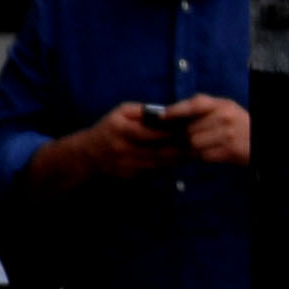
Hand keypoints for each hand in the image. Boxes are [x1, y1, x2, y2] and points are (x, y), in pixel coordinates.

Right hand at [52, 100, 188, 184]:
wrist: (88, 155)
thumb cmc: (110, 128)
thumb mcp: (121, 113)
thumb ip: (143, 111)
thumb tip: (167, 113)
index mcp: (121, 129)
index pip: (152, 132)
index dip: (172, 132)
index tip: (190, 129)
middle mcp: (123, 149)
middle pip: (159, 151)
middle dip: (181, 148)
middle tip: (200, 143)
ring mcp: (127, 165)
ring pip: (160, 164)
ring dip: (179, 159)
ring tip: (196, 151)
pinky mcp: (131, 176)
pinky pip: (155, 171)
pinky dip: (169, 166)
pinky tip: (181, 160)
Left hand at [173, 94, 253, 166]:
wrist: (260, 141)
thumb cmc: (240, 126)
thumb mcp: (227, 109)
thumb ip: (204, 108)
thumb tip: (172, 115)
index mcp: (222, 105)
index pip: (194, 104)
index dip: (175, 110)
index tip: (161, 116)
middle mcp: (225, 118)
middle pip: (189, 129)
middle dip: (183, 137)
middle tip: (182, 139)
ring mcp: (228, 135)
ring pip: (194, 144)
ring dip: (191, 148)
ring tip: (199, 147)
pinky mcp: (230, 151)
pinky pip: (204, 156)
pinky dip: (203, 156)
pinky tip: (210, 152)